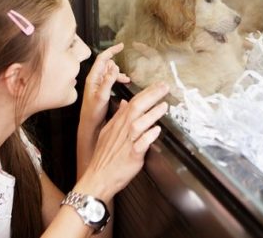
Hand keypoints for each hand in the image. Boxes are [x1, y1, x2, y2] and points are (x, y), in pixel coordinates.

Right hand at [74, 82, 169, 202]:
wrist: (98, 178)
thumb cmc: (104, 157)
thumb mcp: (107, 132)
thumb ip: (118, 117)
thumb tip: (125, 103)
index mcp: (117, 124)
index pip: (132, 103)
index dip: (146, 93)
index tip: (158, 85)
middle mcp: (122, 130)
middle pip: (136, 108)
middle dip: (151, 96)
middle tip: (164, 87)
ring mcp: (126, 143)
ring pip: (138, 124)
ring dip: (151, 114)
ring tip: (163, 106)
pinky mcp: (131, 156)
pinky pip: (140, 145)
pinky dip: (148, 137)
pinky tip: (156, 131)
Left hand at [79, 43, 129, 129]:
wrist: (89, 124)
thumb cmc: (93, 112)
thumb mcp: (102, 96)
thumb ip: (108, 81)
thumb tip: (115, 67)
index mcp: (93, 78)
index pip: (102, 59)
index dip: (112, 50)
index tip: (121, 46)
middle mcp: (94, 78)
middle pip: (106, 64)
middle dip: (116, 63)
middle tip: (124, 66)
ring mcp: (97, 83)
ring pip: (109, 71)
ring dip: (118, 73)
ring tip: (126, 79)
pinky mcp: (101, 88)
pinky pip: (110, 78)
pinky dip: (118, 78)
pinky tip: (124, 81)